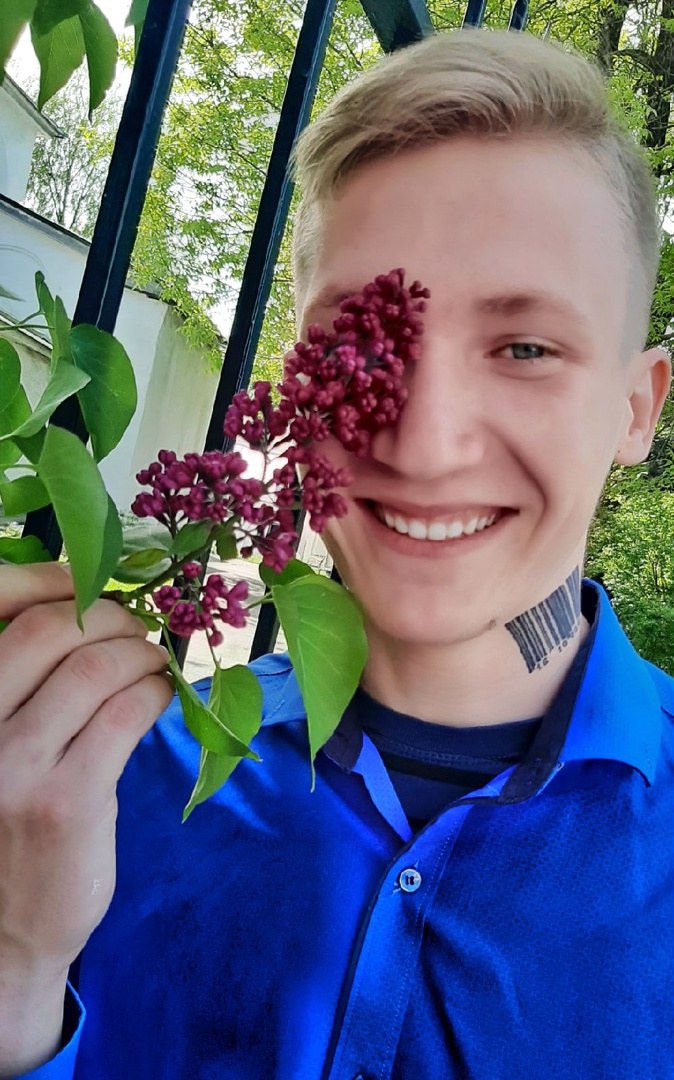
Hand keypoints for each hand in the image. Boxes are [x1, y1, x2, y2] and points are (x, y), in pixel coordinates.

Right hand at [0, 562, 174, 1073]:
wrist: (0, 935)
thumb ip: (16, 687)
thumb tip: (79, 613)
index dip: (46, 579)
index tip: (85, 580)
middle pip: (49, 629)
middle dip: (105, 614)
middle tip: (131, 628)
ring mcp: (14, 765)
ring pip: (93, 668)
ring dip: (137, 652)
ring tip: (151, 661)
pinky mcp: (65, 800)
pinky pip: (124, 714)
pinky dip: (153, 691)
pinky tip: (159, 695)